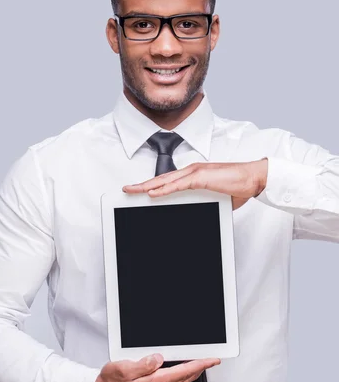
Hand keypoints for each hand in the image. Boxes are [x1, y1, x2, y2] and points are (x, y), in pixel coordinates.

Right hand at [93, 354, 220, 381]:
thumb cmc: (112, 381)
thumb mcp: (123, 369)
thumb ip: (142, 365)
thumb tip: (157, 359)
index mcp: (155, 381)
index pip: (184, 371)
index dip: (200, 364)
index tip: (211, 359)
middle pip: (188, 376)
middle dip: (202, 367)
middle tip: (213, 359)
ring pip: (184, 380)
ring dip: (195, 371)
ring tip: (203, 362)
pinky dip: (185, 374)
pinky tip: (185, 370)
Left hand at [122, 158, 267, 209]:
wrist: (254, 178)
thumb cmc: (239, 186)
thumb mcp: (217, 197)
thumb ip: (206, 201)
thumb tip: (204, 211)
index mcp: (194, 174)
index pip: (168, 180)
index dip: (153, 185)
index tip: (141, 191)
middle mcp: (192, 170)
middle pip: (161, 178)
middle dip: (142, 184)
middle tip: (127, 189)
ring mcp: (195, 172)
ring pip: (165, 180)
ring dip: (147, 186)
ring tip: (133, 191)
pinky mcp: (200, 177)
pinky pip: (177, 185)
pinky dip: (163, 189)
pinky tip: (152, 193)